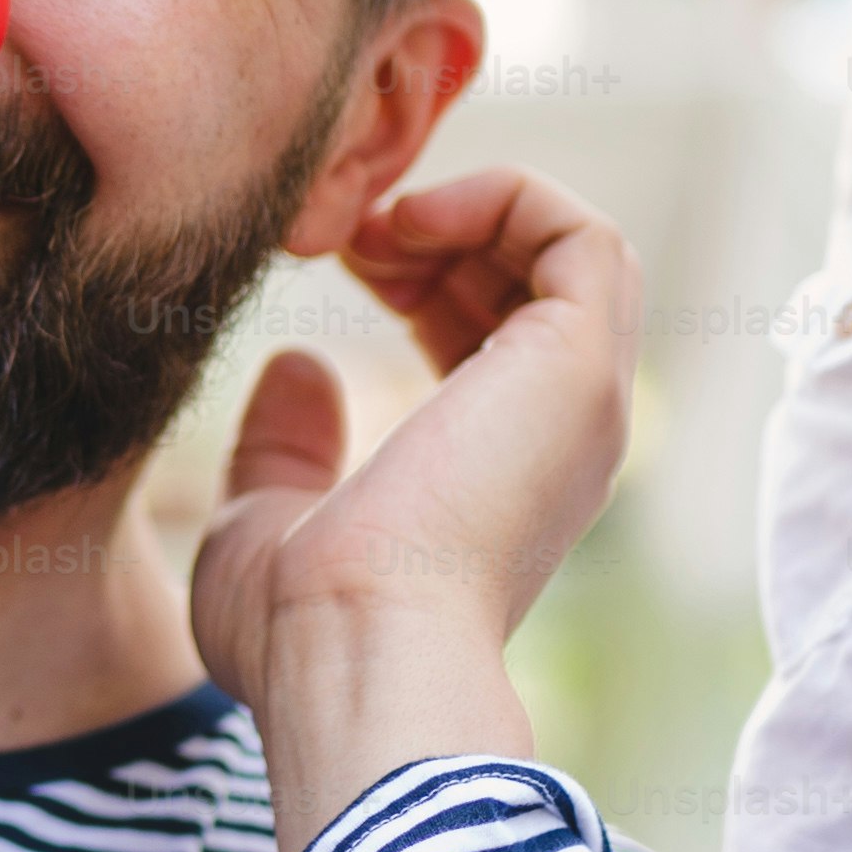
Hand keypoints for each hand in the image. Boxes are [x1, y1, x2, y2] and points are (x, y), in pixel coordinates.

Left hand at [194, 169, 637, 851]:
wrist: (352, 654)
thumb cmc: (304, 627)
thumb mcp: (268, 521)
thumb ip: (286, 449)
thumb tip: (297, 368)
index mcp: (502, 477)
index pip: (498, 338)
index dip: (426, 276)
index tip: (341, 259)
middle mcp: (561, 436)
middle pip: (540, 283)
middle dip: (447, 233)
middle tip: (350, 234)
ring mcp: (582, 400)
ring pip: (577, 251)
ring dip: (477, 208)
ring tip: (380, 225)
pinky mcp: (581, 364)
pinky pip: (584, 235)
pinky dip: (503, 197)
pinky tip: (407, 225)